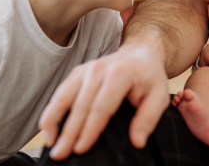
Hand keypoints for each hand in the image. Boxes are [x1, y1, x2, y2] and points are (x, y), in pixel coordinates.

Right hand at [38, 45, 169, 159]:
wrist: (141, 53)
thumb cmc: (149, 76)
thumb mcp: (160, 95)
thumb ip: (149, 118)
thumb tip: (138, 140)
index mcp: (120, 74)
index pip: (101, 107)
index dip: (89, 129)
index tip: (80, 149)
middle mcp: (98, 69)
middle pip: (79, 105)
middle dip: (68, 132)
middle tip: (59, 154)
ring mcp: (85, 70)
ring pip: (63, 97)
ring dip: (53, 121)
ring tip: (50, 144)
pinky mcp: (77, 73)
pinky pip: (60, 93)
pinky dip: (51, 111)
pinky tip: (49, 128)